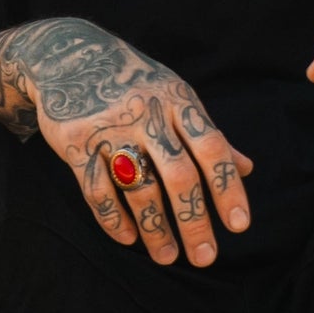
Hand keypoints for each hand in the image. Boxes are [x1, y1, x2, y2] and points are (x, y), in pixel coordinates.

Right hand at [11, 18, 252, 267]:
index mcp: (176, 101)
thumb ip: (207, 134)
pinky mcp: (77, 142)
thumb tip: (246, 169)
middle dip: (194, 220)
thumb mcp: (174, 96)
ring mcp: (110, 128)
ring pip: (138, 187)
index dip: (227, 188)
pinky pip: (96, 189)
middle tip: (205, 257)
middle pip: (178, 175)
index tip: (239, 225)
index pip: (211, 148)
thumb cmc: (133, 82)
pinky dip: (113, 218)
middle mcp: (145, 113)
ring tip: (167, 257)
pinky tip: (128, 238)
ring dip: (155, 228)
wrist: (67, 55)